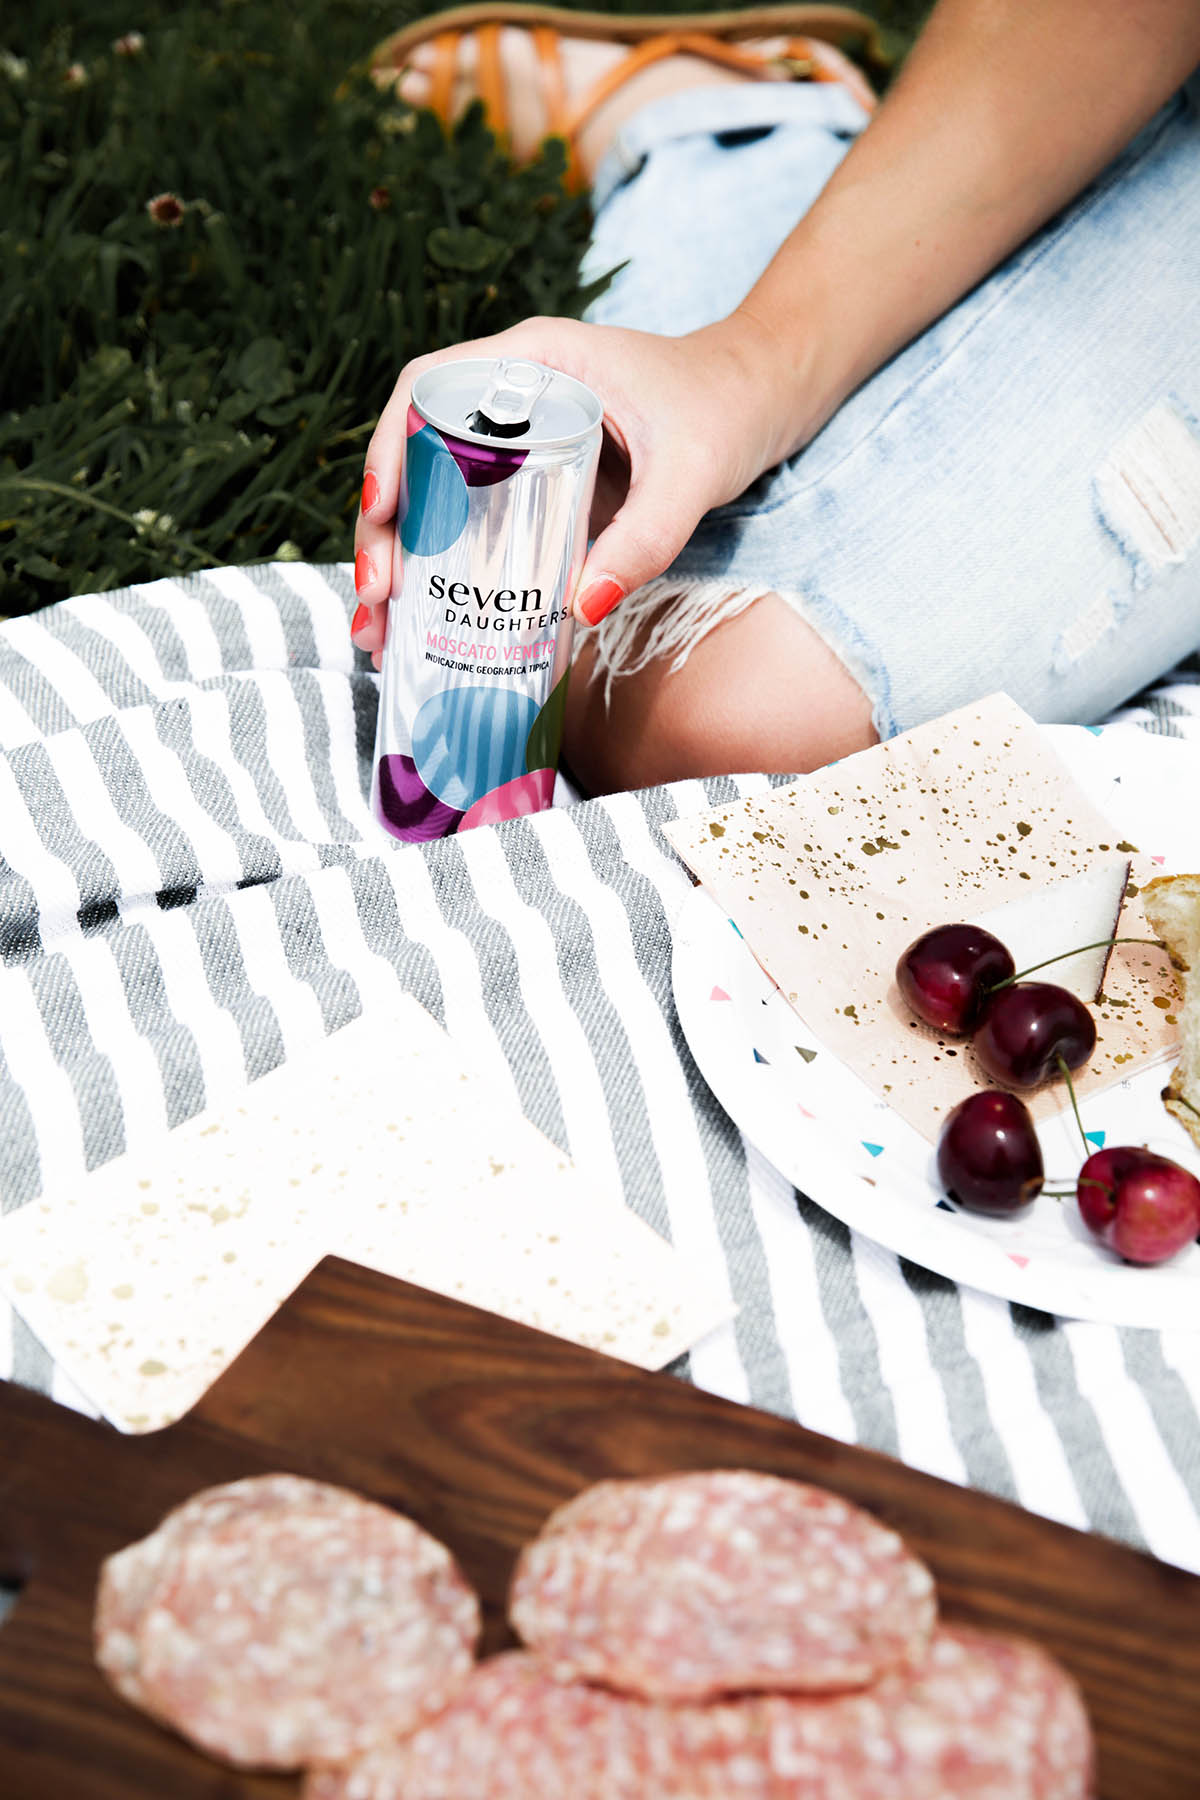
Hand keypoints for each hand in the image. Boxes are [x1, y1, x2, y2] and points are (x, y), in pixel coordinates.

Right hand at [350, 311, 801, 659]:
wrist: (764, 399)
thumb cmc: (728, 408)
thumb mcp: (692, 473)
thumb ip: (644, 537)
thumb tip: (580, 610)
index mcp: (531, 360)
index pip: (426, 391)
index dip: (390, 451)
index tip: (380, 515)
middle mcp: (510, 396)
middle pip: (415, 457)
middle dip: (384, 533)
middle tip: (378, 601)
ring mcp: (519, 445)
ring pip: (435, 500)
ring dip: (403, 565)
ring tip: (382, 632)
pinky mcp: (538, 489)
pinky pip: (476, 527)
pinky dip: (447, 576)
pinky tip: (428, 629)